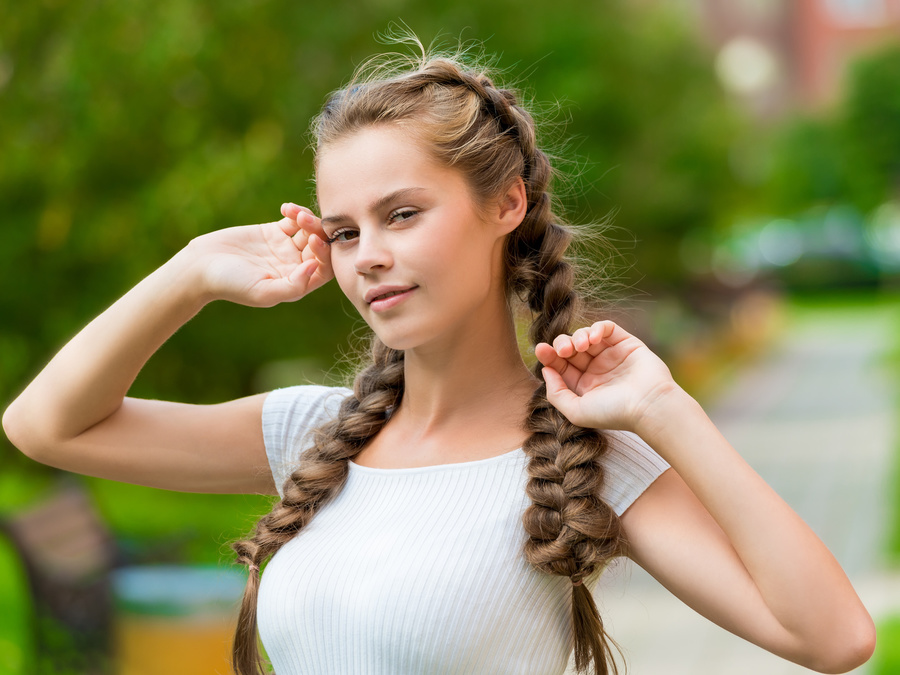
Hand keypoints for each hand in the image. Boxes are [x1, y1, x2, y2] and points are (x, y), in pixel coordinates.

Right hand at [188, 203, 333, 306]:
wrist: (201, 266)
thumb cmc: (231, 284)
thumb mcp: (263, 291)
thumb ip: (293, 286)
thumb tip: (314, 268)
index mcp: (297, 284)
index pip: (325, 268)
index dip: (325, 254)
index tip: (313, 240)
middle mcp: (295, 266)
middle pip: (320, 246)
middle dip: (317, 231)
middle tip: (303, 220)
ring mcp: (286, 248)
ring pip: (310, 231)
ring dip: (308, 219)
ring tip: (293, 213)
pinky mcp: (273, 232)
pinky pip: (294, 220)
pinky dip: (295, 211)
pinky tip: (285, 208)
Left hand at [534, 320, 679, 432]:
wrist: (649, 406)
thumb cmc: (614, 413)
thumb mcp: (576, 411)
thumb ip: (556, 393)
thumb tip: (546, 370)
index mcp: (584, 386)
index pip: (561, 366)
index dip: (549, 356)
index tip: (541, 350)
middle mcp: (597, 370)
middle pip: (570, 348)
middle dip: (562, 344)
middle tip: (563, 350)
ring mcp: (611, 355)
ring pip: (586, 336)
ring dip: (578, 336)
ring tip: (580, 346)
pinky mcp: (626, 343)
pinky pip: (607, 328)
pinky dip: (596, 328)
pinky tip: (593, 338)